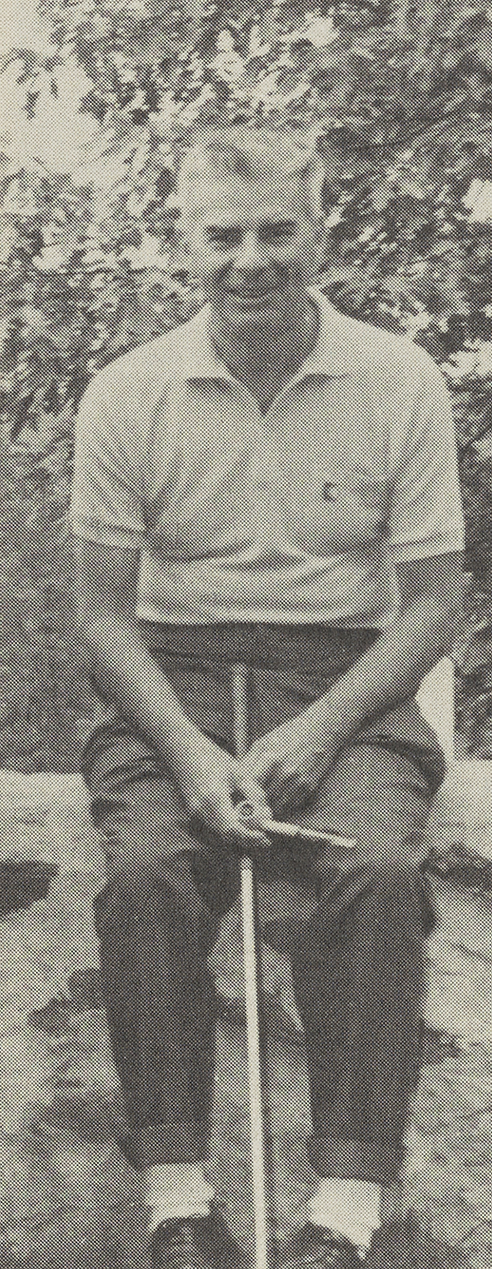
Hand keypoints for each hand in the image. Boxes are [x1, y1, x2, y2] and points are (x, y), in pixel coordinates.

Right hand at [169, 729, 270, 846]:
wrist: (182, 750)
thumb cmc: (211, 757)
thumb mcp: (239, 773)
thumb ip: (254, 795)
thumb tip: (266, 816)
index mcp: (213, 798)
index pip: (232, 829)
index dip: (249, 837)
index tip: (264, 837)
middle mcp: (201, 810)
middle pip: (227, 836)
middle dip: (246, 838)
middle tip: (262, 834)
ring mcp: (194, 813)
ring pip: (220, 834)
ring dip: (237, 833)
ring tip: (251, 822)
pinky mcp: (192, 812)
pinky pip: (213, 827)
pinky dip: (227, 827)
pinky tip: (236, 816)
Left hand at [238, 702, 340, 816]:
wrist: (321, 729)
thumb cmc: (290, 733)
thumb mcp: (264, 742)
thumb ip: (248, 761)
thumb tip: (236, 779)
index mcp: (268, 760)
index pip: (250, 787)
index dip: (243, 794)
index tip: (241, 798)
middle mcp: (283, 773)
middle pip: (264, 800)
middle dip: (256, 804)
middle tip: (251, 806)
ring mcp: (297, 781)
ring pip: (278, 806)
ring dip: (271, 809)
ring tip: (265, 808)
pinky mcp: (309, 786)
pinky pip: (293, 805)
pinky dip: (286, 806)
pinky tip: (281, 801)